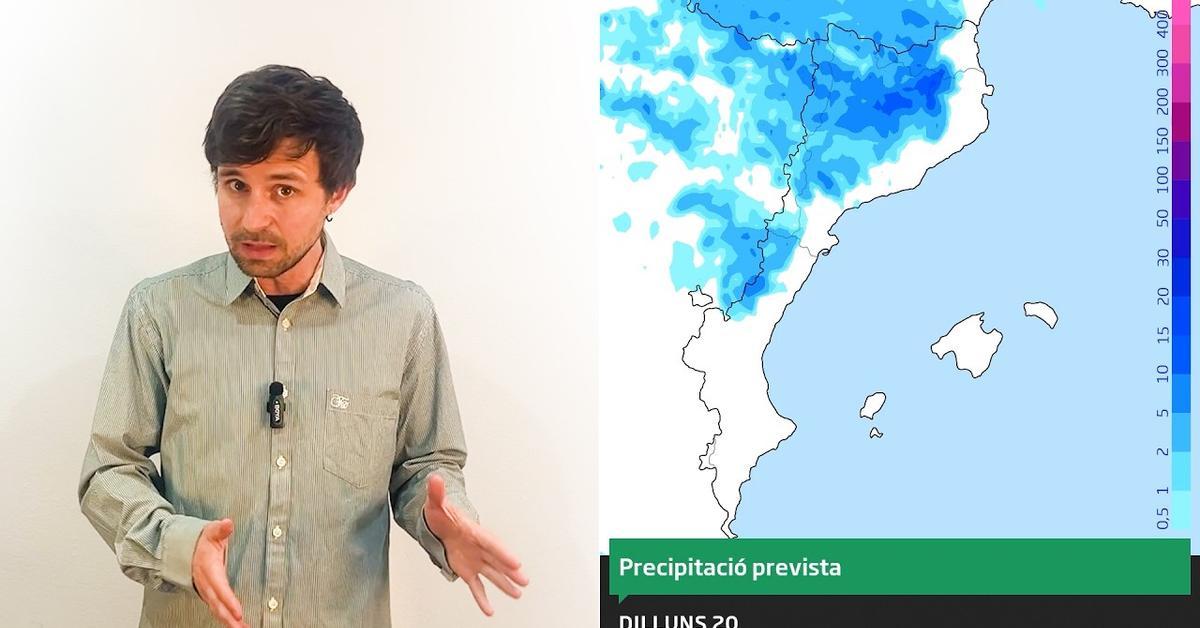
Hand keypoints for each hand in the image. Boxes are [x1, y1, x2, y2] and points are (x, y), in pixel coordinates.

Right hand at [192, 518, 246, 627]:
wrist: (183, 549)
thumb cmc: (201, 541)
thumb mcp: (211, 532)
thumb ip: (220, 529)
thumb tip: (227, 523)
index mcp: (208, 569)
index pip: (220, 588)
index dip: (229, 601)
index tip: (238, 612)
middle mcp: (206, 583)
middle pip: (218, 605)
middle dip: (229, 618)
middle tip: (242, 627)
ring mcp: (206, 590)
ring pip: (217, 610)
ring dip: (228, 622)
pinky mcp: (209, 594)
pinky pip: (217, 609)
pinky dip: (225, 618)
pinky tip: (236, 624)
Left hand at [423, 474, 529, 615]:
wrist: (439, 524)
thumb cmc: (440, 513)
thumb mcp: (435, 503)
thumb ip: (436, 493)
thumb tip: (434, 478)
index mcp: (474, 532)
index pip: (491, 543)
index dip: (502, 553)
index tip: (516, 562)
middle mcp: (479, 548)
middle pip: (497, 561)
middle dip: (510, 571)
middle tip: (524, 580)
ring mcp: (476, 560)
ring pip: (492, 574)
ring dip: (504, 585)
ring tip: (518, 594)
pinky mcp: (468, 570)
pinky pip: (477, 587)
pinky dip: (482, 599)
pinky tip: (489, 611)